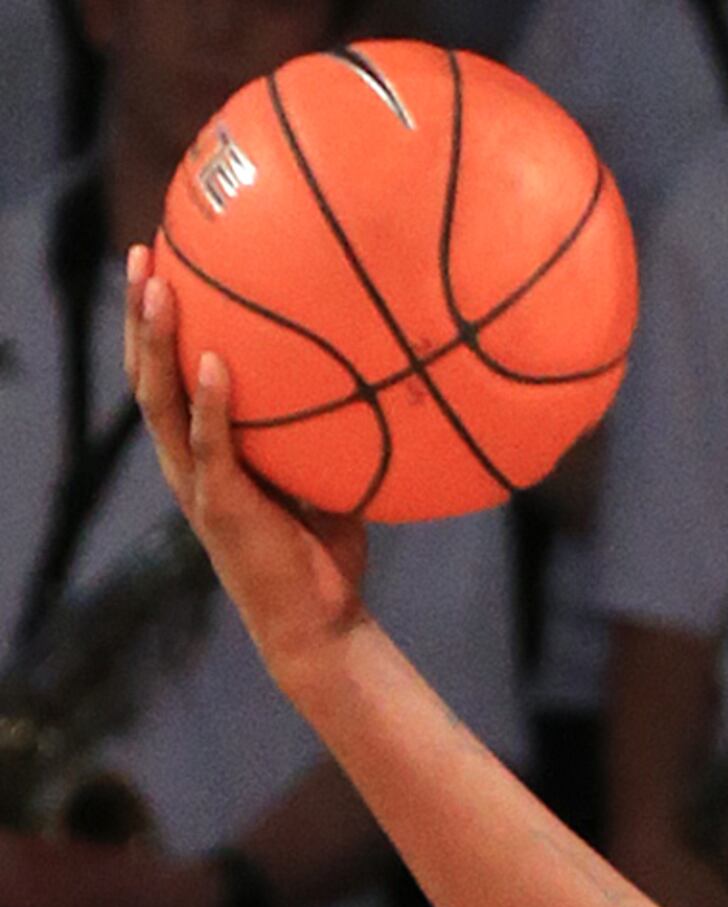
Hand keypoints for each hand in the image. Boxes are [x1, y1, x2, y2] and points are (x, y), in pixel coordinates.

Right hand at [122, 250, 371, 676]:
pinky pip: (212, 447)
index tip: (160, 267)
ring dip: (156, 344)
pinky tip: (213, 364)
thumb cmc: (326, 554)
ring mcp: (199, 485)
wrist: (319, 623)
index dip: (157, 326)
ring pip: (161, 402)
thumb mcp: (328, 479)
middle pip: (148, 375)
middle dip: (141, 315)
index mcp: (205, 454)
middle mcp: (189, 463)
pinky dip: (211, 405)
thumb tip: (381, 381)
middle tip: (141, 255)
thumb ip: (331, 436)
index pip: (168, 377)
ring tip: (158, 289)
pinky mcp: (223, 508)